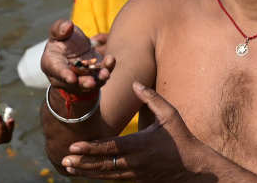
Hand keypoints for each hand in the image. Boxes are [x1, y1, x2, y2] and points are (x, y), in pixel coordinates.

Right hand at [41, 19, 114, 92]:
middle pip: (75, 82)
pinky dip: (107, 69)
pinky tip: (110, 61)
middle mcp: (65, 76)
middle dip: (84, 83)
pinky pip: (101, 76)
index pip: (57, 70)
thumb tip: (68, 26)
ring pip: (90, 83)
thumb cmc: (62, 40)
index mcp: (52, 64)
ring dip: (98, 80)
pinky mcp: (95, 76)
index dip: (64, 75)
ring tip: (105, 74)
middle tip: (91, 83)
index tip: (71, 78)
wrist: (75, 49)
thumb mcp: (57, 32)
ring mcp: (81, 79)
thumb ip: (59, 29)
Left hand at [61, 81, 205, 179]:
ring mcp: (134, 173)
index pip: (111, 147)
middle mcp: (134, 162)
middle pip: (103, 163)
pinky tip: (85, 173)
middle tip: (64, 158)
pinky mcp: (135, 179)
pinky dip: (97, 175)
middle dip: (82, 161)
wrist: (192, 168)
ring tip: (68, 167)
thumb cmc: (181, 138)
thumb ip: (151, 98)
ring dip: (86, 171)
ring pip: (105, 173)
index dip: (91, 148)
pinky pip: (112, 178)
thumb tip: (135, 83)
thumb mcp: (170, 114)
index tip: (74, 146)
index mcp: (140, 145)